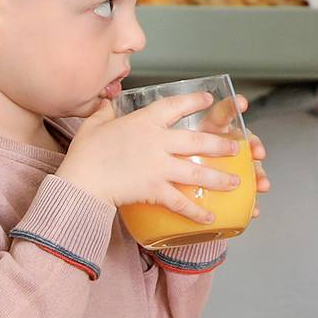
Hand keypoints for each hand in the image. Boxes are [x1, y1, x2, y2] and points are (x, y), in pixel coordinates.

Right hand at [64, 93, 260, 227]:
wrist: (81, 182)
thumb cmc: (85, 153)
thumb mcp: (94, 125)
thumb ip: (105, 111)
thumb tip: (109, 100)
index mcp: (144, 122)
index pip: (174, 105)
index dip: (194, 101)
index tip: (210, 99)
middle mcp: (157, 142)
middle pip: (197, 140)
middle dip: (220, 144)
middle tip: (237, 147)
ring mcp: (159, 166)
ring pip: (197, 172)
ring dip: (219, 178)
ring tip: (237, 182)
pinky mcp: (155, 189)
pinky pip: (181, 202)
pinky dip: (196, 212)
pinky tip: (211, 218)